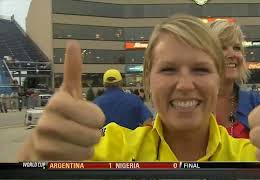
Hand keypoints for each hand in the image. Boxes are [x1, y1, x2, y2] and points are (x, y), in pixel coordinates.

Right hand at [17, 41, 104, 160]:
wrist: (41, 140)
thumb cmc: (62, 114)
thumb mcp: (69, 93)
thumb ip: (73, 71)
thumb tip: (73, 44)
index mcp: (57, 102)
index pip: (97, 117)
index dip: (97, 118)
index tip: (87, 115)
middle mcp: (47, 122)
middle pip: (94, 134)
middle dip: (93, 133)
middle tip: (83, 129)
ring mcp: (45, 142)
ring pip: (87, 148)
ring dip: (87, 145)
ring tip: (76, 140)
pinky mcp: (46, 159)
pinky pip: (79, 160)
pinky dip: (80, 157)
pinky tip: (70, 151)